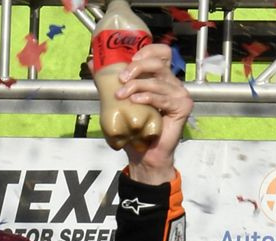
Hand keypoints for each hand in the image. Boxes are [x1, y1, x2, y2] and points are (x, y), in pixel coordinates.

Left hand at [113, 44, 191, 184]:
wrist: (144, 154)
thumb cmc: (134, 129)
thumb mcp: (118, 99)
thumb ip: (108, 80)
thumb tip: (92, 61)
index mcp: (160, 77)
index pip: (160, 53)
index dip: (147, 51)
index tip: (130, 60)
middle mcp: (172, 83)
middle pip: (158, 63)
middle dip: (136, 68)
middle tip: (121, 78)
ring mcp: (179, 94)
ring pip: (157, 81)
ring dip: (136, 85)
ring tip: (122, 95)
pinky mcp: (182, 106)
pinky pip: (163, 97)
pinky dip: (148, 97)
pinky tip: (136, 101)